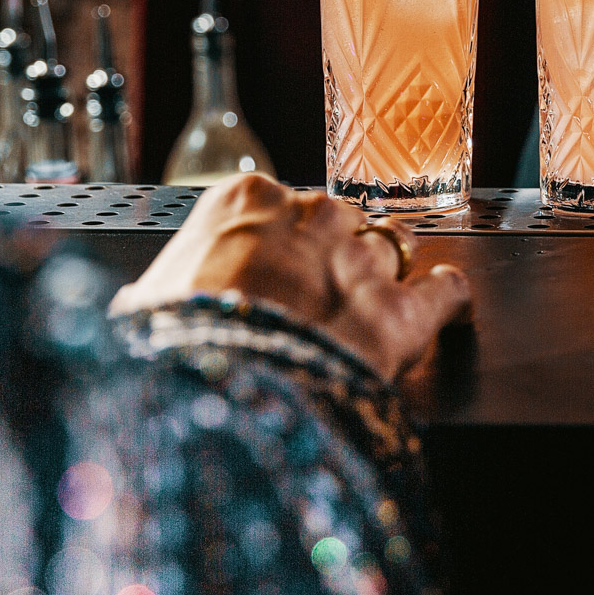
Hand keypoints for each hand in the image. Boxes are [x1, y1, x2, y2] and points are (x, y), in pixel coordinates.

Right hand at [108, 173, 470, 380]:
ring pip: (390, 248)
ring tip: (372, 305)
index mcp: (244, 200)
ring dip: (384, 275)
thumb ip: (160, 292)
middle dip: (330, 258)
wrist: (215, 394)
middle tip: (313, 302)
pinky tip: (452, 306)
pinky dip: (450, 298)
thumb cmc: (170, 348)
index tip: (273, 268)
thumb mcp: (144, 306)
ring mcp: (362, 258)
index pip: (275, 205)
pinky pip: (445, 291)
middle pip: (336, 223)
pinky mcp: (404, 311)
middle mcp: (312, 215)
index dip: (278, 243)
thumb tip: (142, 308)